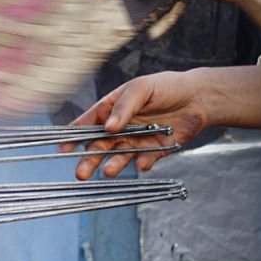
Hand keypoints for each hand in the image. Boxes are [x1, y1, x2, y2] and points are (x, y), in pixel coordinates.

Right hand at [61, 71, 208, 178]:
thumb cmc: (166, 87)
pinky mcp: (153, 152)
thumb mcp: (142, 88)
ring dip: (113, 165)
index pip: (88, 123)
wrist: (197, 98)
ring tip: (108, 172)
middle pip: (99, 146)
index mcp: (112, 110)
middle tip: (80, 173)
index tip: (63, 148)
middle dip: (89, 160)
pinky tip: (143, 164)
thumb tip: (108, 127)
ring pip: (119, 157)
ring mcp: (135, 142)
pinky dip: (143, 163)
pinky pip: (145, 161)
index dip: (74, 136)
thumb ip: (124, 107)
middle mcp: (120, 129)